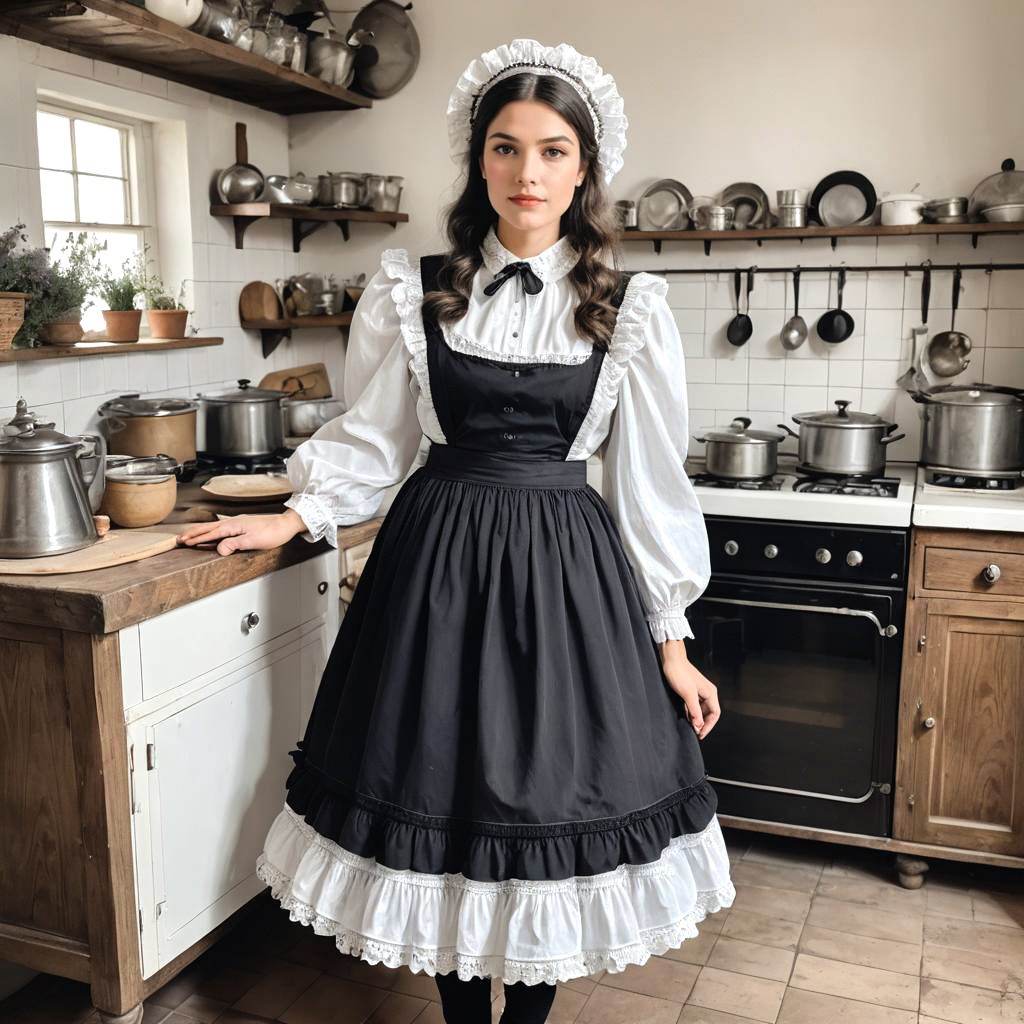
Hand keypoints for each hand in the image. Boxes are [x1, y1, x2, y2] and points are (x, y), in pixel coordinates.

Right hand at [176, 509, 306, 556]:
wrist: (286, 524)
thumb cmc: (272, 533)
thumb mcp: (253, 541)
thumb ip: (234, 545)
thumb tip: (218, 549)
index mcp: (234, 525)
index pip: (211, 533)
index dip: (197, 538)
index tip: (184, 542)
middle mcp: (234, 521)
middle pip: (209, 527)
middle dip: (194, 533)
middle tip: (179, 538)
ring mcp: (238, 522)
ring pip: (214, 526)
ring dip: (201, 531)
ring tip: (190, 535)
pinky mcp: (243, 524)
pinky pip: (222, 527)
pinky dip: (212, 530)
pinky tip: (212, 532)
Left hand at [660, 640, 720, 739]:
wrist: (671, 660)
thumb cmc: (679, 673)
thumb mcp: (687, 694)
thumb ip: (694, 711)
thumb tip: (699, 726)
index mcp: (710, 693)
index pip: (715, 714)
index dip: (708, 726)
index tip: (699, 734)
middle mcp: (708, 692)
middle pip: (710, 713)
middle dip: (703, 724)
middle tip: (695, 733)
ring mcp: (700, 691)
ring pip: (702, 710)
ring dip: (697, 719)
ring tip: (690, 727)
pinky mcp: (692, 690)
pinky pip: (695, 705)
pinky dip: (692, 713)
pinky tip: (686, 717)